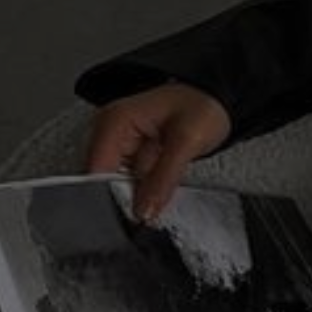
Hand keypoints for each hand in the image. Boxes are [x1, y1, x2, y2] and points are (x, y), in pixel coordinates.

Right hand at [83, 82, 232, 222]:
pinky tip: (162, 184)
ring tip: (164, 183)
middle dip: (126, 197)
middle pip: (102, 180)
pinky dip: (147, 189)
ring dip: (139, 194)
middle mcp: (111, 131)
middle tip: (155, 200)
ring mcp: (121, 144)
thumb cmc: (203, 106)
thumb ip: (163, 179)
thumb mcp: (187, 142)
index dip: (110, 196)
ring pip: (118, 185)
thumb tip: (144, 211)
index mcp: (114, 121)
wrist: (216, 99)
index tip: (134, 212)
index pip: (95, 170)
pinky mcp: (134, 156)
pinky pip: (133, 182)